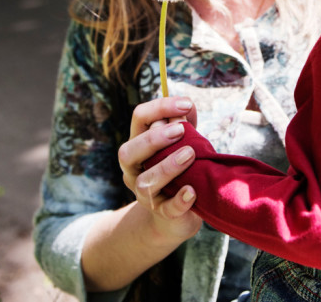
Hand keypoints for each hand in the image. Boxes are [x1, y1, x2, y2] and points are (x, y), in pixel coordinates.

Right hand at [118, 97, 201, 240]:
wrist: (175, 216)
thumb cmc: (180, 170)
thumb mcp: (182, 143)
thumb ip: (184, 125)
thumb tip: (187, 106)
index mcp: (139, 144)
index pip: (140, 118)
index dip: (160, 107)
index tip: (186, 104)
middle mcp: (135, 169)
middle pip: (128, 152)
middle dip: (153, 139)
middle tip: (180, 130)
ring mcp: (145, 194)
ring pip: (145, 182)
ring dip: (167, 166)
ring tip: (190, 154)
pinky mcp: (163, 213)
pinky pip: (167, 209)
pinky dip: (179, 200)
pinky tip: (191, 191)